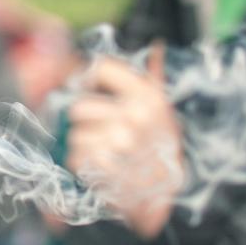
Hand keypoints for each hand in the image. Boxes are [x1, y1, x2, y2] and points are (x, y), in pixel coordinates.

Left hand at [66, 45, 183, 237]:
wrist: (171, 198)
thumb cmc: (163, 150)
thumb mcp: (165, 112)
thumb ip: (155, 79)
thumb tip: (157, 47)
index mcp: (148, 97)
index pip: (101, 69)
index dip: (88, 78)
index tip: (88, 89)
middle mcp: (134, 117)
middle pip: (79, 107)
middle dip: (85, 122)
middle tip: (102, 133)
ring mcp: (118, 144)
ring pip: (75, 135)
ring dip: (84, 146)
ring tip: (105, 154)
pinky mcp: (104, 169)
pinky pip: (74, 157)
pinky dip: (83, 165)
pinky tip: (101, 169)